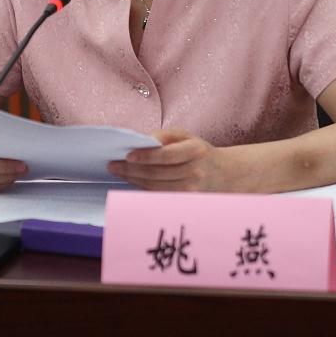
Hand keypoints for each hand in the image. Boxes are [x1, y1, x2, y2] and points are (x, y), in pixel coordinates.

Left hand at [108, 129, 226, 191]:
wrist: (222, 173)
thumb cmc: (198, 151)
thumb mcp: (186, 136)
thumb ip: (165, 135)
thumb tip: (143, 141)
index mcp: (195, 151)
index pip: (167, 155)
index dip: (146, 156)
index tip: (127, 155)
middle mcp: (194, 172)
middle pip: (157, 173)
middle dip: (132, 170)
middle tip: (113, 165)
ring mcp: (191, 190)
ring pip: (155, 187)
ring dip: (134, 180)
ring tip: (119, 172)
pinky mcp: (185, 201)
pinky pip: (159, 195)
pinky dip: (143, 188)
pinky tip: (132, 181)